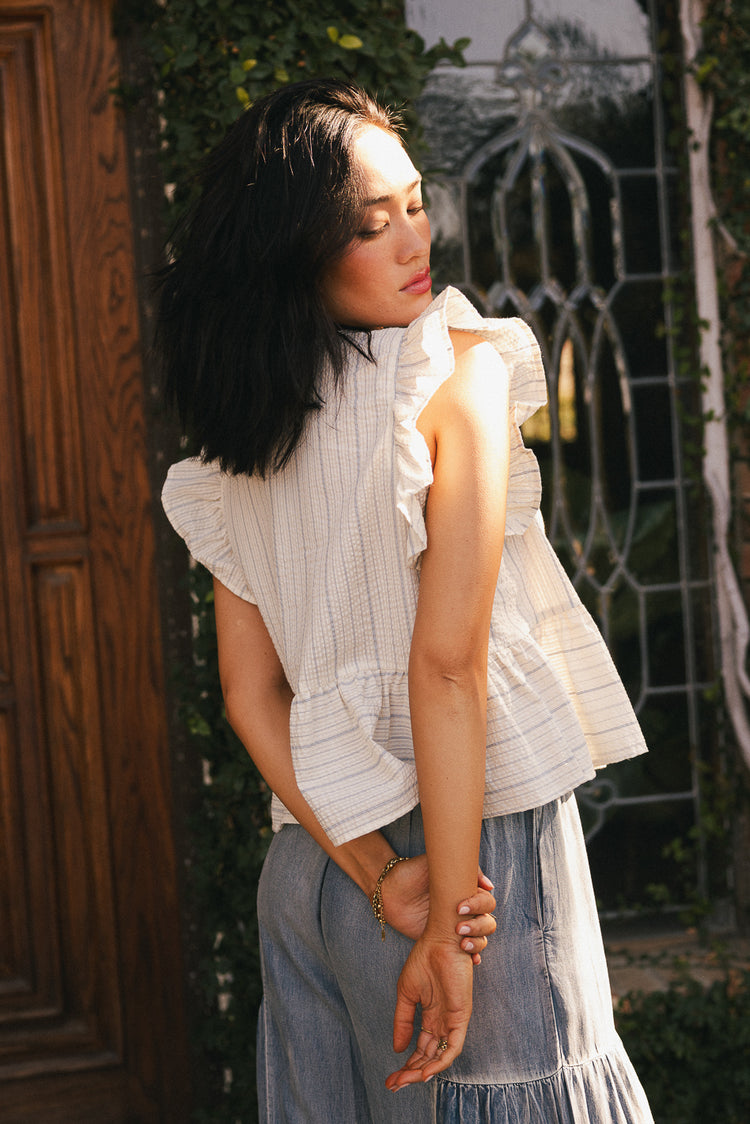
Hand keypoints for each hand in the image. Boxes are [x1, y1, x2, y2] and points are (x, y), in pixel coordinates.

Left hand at [381, 858, 495, 962]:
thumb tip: (489, 886)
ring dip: (477, 943)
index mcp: (467, 891)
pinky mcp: (444, 941)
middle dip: (479, 927)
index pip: (486, 901)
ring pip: (481, 938)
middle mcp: (465, 910)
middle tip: (459, 928)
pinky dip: (472, 957)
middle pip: (487, 922)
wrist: (389, 890)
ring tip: (463, 945)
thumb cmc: (413, 872)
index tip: (460, 907)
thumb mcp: (437, 864)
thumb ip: (462, 868)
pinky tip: (471, 960)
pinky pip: (465, 952)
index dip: (479, 905)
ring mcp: (456, 926)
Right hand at [385, 931, 472, 1089]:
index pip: (420, 1048)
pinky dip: (440, 1062)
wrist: (440, 940)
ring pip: (440, 1056)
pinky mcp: (461, 1016)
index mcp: (430, 1016)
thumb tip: (397, 1048)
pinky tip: (425, 1071)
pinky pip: (453, 1047)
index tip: (391, 1078)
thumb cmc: (424, 960)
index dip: (407, 1064)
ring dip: (424, 1071)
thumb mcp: (405, 994)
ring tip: (406, 1080)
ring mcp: (452, 1020)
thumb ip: (402, 1021)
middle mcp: (442, 1022)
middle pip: (429, 1056)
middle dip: (412, 1072)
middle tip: (395, 1084)